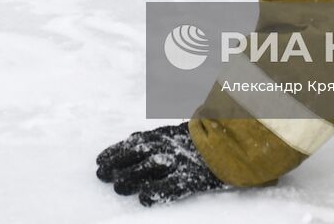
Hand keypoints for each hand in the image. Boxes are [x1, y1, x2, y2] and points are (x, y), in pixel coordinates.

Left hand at [96, 123, 229, 206]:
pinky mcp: (193, 177)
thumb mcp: (178, 133)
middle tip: (102, 175)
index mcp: (165, 134)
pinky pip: (172, 186)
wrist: (233, 142)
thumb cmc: (203, 140)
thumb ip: (158, 137)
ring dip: (132, 177)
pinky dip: (157, 191)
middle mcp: (170, 145)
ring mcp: (181, 160)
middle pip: (138, 154)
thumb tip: (132, 139)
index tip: (100, 160)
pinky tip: (144, 199)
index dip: (115, 152)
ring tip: (118, 187)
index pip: (134, 142)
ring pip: (151, 167)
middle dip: (117, 165)